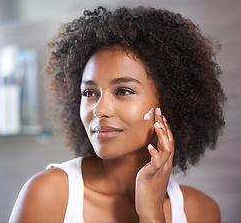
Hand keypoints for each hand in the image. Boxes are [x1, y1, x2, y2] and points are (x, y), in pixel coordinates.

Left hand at [135, 108, 174, 222]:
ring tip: (157, 124)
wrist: (150, 208)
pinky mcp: (151, 175)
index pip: (168, 141)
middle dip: (164, 126)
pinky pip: (155, 164)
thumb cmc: (149, 189)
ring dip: (162, 136)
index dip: (166, 128)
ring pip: (166, 150)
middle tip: (159, 111)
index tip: (161, 116)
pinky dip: (154, 154)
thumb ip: (155, 160)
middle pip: (169, 141)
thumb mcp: (153, 171)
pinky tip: (150, 147)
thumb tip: (153, 149)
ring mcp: (160, 169)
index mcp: (165, 162)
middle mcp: (166, 164)